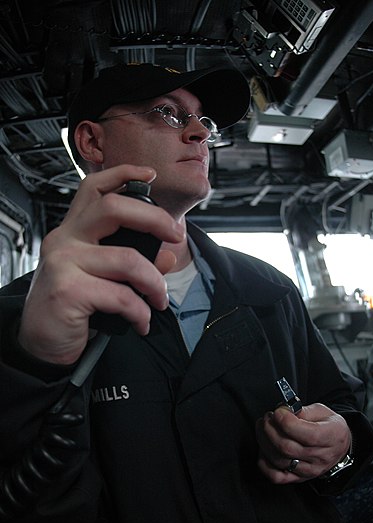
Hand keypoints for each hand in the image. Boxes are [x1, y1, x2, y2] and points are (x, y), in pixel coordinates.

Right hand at [18, 164, 184, 364]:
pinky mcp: (68, 290)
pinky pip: (121, 296)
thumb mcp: (104, 279)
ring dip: (155, 284)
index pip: (94, 188)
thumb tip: (167, 256)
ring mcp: (63, 262)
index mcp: (73, 230)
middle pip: (114, 208)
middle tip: (176, 237)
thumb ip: (133, 262)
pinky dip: (140, 312)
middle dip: (155, 219)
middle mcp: (65, 239)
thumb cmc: (73, 307)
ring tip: (159, 301)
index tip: (151, 175)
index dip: (124, 174)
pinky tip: (141, 323)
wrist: (41, 343)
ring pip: (128, 259)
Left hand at [255, 403, 350, 483]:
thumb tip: (283, 411)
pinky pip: (276, 476)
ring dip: (264, 441)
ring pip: (278, 460)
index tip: (278, 411)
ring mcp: (309, 470)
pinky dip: (264, 462)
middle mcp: (320, 457)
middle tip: (268, 418)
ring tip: (264, 428)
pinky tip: (265, 448)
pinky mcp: (298, 478)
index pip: (306, 435)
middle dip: (270, 429)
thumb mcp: (322, 411)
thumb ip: (302, 410)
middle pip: (287, 447)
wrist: (338, 446)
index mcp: (331, 437)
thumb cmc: (328, 426)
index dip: (286, 421)